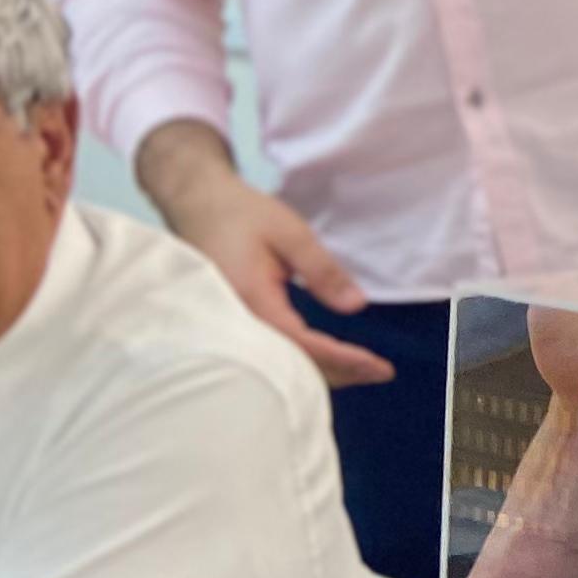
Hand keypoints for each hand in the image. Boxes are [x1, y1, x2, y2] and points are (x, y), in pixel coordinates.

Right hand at [135, 119, 391, 389]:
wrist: (196, 203)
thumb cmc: (241, 214)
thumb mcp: (291, 233)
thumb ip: (323, 271)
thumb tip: (356, 305)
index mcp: (249, 298)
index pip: (301, 344)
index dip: (342, 358)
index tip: (378, 366)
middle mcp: (233, 323)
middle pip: (289, 365)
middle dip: (339, 373)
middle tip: (381, 373)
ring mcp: (227, 327)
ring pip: (276, 366)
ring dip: (320, 372)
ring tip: (363, 371)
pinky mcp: (229, 325)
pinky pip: (265, 354)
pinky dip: (299, 362)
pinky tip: (326, 361)